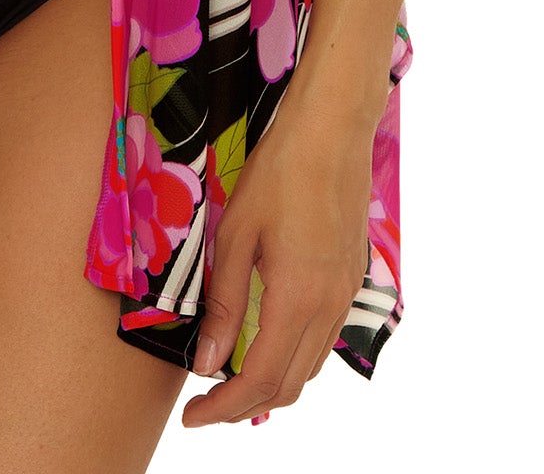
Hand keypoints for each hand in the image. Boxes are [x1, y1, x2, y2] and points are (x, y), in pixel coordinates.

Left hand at [180, 89, 373, 428]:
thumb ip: (225, 304)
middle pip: (288, 386)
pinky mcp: (350, 280)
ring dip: (270, 384)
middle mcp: (329, 306)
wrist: (333, 129)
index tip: (192, 415)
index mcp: (298, 298)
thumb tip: (207, 363)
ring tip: (228, 375)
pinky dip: (292, 356)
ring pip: (309, 367)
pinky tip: (266, 340)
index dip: (222, 408)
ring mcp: (345, 294)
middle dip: (244, 405)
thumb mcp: (237, 234)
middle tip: (205, 402)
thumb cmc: (279, 171)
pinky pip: (323, 339)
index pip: (259, 380)